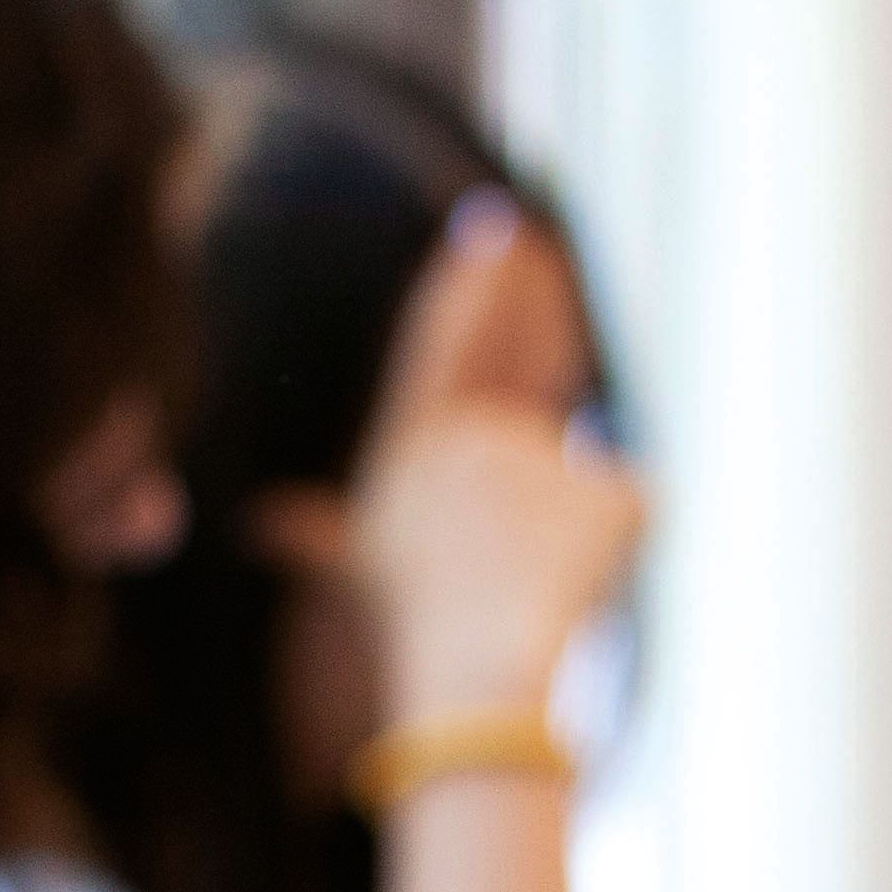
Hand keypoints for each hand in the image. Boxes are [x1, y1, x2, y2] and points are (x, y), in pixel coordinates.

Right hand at [336, 199, 643, 725]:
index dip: (464, 285)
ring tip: (530, 567)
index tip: (489, 226)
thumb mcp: (359, 571)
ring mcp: (547, 458)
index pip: (439, 346)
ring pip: (572, 473)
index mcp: (413, 446)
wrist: (473, 665)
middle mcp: (476, 435)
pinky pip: (626, 511)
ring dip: (559, 515)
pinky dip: (611, 546)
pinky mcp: (616, 491)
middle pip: (516, 354)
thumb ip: (318, 539)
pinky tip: (574, 585)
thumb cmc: (410, 623)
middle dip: (525, 295)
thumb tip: (265, 522)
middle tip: (534, 241)